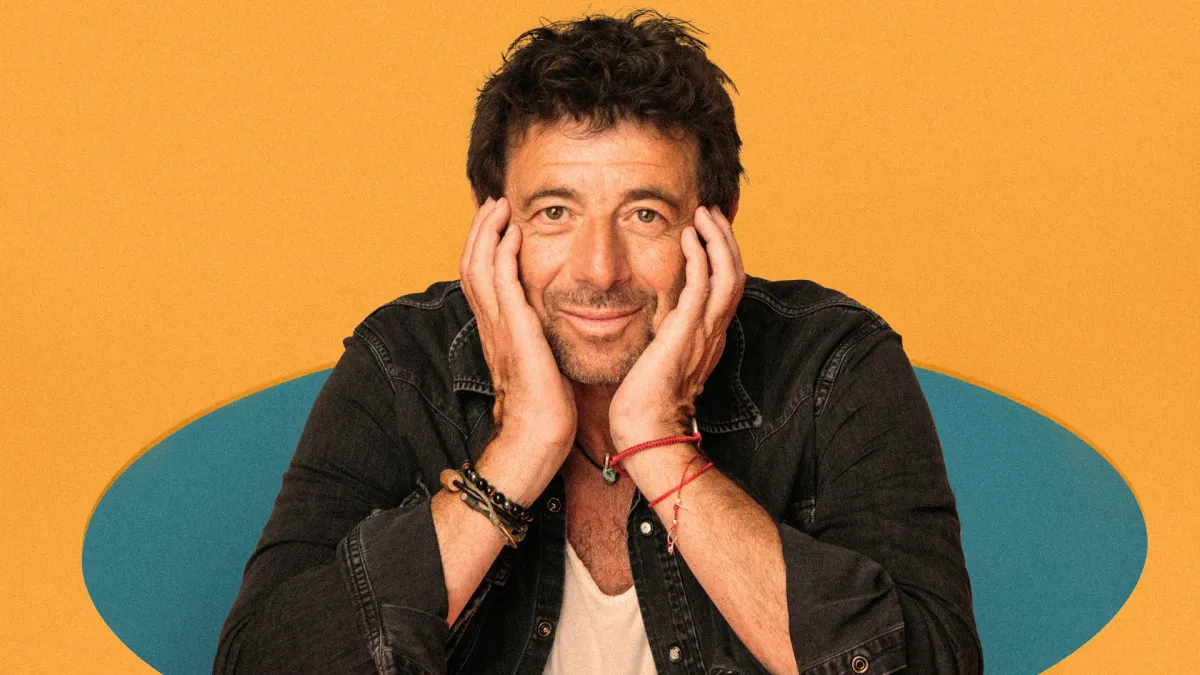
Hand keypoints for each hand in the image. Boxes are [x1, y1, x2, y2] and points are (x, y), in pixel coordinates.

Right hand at [459, 197, 576, 474]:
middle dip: (480, 230)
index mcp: (497, 332)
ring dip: (488, 232)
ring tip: (499, 206)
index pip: (481, 279)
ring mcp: (499, 328)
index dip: (484, 248)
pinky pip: (502, 283)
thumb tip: (552, 329)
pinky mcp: (515, 333)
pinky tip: (513, 233)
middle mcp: (491, 326)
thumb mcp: (540, 365)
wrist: (536, 440)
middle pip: (471, 264)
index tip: (497, 223)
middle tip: (493, 202)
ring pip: (479, 266)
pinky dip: (503, 254)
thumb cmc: (544, 411)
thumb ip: (539, 343)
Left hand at [609, 205, 745, 447]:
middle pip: (736, 273)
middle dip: (726, 239)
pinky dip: (699, 257)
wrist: (645, 430)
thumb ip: (666, 337)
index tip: (707, 230)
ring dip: (717, 239)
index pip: (727, 287)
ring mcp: (704, 332)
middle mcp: (714, 332)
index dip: (723, 255)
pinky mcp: (686, 332)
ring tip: (704, 213)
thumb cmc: (645, 402)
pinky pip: (702, 285)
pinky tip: (688, 236)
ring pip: (727, 274)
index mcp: (709, 337)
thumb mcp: (662, 360)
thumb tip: (658, 320)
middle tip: (711, 211)